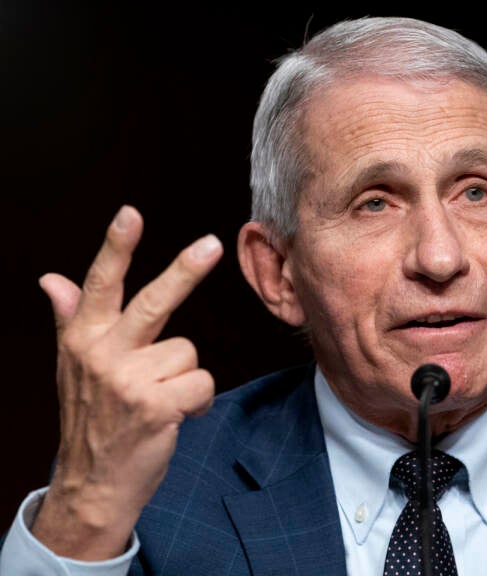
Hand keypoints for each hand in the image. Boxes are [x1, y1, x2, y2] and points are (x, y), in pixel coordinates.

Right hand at [31, 205, 222, 559]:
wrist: (94, 484)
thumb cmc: (93, 419)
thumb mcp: (73, 367)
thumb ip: (70, 318)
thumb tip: (52, 279)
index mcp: (83, 338)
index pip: (100, 284)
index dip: (116, 246)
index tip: (130, 213)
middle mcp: (102, 354)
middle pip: (153, 302)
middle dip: (185, 271)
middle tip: (212, 244)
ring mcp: (127, 381)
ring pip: (188, 352)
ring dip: (185, 377)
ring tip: (161, 399)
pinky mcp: (155, 406)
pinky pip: (202, 383)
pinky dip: (198, 401)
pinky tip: (175, 416)